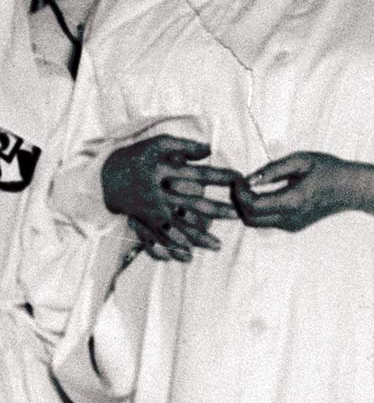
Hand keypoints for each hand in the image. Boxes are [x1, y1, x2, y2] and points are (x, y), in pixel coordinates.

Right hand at [102, 136, 239, 261]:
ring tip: (218, 245)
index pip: (197, 173)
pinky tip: (187, 257)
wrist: (104, 176)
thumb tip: (209, 149)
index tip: (239, 179)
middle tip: (236, 215)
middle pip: (190, 203)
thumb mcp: (157, 145)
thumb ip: (184, 146)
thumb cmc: (136, 158)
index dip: (219, 176)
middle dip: (215, 211)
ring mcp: (149, 210)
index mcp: (163, 171)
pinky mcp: (142, 222)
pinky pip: (157, 239)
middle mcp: (157, 192)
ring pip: (176, 227)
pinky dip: (171, 249)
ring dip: (197, 237)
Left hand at [233, 152, 363, 232]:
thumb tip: (250, 178)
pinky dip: (259, 210)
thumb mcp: (301, 160)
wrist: (351, 188)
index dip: (240, 193)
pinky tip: (264, 194)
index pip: (253, 205)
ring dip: (248, 207)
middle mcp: (290, 219)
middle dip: (240, 202)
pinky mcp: (294, 226)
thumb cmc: (329, 170)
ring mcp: (292, 225)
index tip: (239, 178)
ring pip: (257, 223)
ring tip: (252, 187)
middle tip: (242, 183)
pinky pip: (268, 222)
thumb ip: (272, 169)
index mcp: (292, 201)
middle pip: (250, 219)